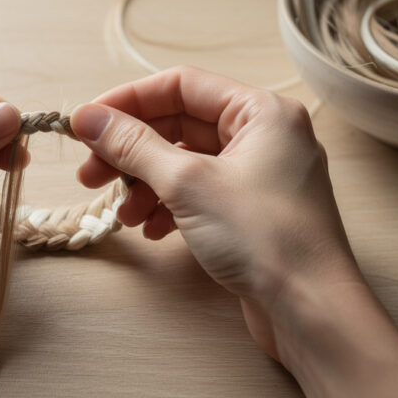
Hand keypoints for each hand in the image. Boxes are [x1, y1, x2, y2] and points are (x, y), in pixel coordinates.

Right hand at [70, 66, 397, 397]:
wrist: (310, 311)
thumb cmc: (265, 238)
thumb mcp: (187, 183)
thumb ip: (133, 146)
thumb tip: (89, 117)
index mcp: (261, 112)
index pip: (181, 86)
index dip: (128, 102)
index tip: (87, 124)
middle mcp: (265, 136)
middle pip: (179, 125)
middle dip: (131, 151)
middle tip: (91, 175)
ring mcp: (260, 175)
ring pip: (186, 163)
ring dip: (146, 184)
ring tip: (123, 214)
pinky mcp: (253, 211)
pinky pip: (200, 193)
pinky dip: (169, 206)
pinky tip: (151, 229)